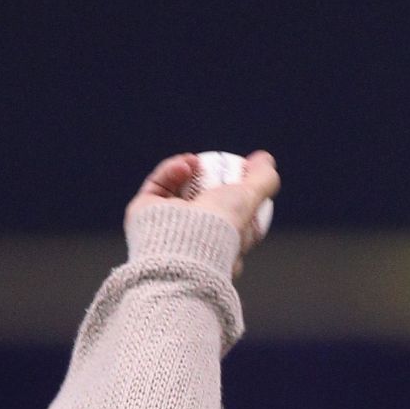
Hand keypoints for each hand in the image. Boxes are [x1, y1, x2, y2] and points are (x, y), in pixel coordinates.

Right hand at [126, 149, 280, 260]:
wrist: (184, 241)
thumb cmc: (220, 228)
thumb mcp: (249, 201)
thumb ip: (263, 181)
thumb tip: (267, 161)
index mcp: (217, 247)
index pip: (227, 218)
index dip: (234, 192)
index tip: (241, 173)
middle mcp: (190, 239)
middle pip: (199, 202)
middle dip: (207, 180)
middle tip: (216, 165)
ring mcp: (165, 227)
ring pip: (175, 192)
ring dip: (188, 172)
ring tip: (196, 162)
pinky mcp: (143, 214)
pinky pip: (157, 186)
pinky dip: (171, 171)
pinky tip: (185, 164)